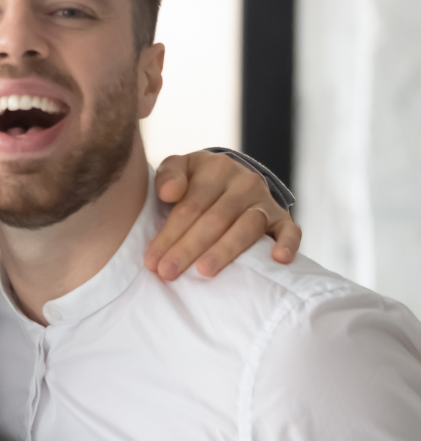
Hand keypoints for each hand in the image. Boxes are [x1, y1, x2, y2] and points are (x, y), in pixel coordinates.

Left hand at [145, 151, 299, 280]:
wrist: (230, 177)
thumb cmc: (195, 180)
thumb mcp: (178, 168)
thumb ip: (168, 176)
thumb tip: (170, 193)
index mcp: (215, 168)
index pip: (190, 207)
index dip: (169, 235)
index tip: (151, 261)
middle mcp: (244, 182)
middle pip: (215, 219)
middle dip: (188, 248)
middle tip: (168, 272)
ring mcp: (265, 200)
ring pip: (247, 227)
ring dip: (225, 251)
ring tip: (204, 272)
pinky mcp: (282, 218)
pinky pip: (290, 230)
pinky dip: (287, 244)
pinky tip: (279, 260)